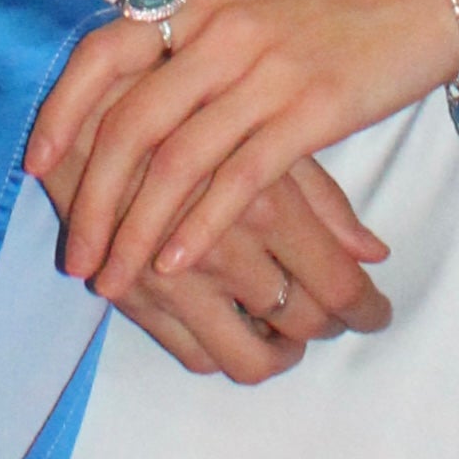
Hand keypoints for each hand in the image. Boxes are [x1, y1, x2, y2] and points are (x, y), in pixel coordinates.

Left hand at [28, 0, 458, 313]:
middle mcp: (220, 30)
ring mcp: (266, 69)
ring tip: (114, 277)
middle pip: (130, 123)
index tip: (38, 167)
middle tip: (76, 257)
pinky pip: (238, 179)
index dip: (62, 111)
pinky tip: (176, 265)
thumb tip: (126, 116)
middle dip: (93, 199)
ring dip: (137, 229)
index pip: (102, 53)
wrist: (425, 1)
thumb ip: (191, 55)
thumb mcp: (248, 17)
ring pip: (177, 162)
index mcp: (197, 3)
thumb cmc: (333, 19)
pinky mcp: (312, 109)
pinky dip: (200, 228)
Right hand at [31, 139, 391, 384]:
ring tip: (284, 330)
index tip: (375, 311)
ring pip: (248, 358)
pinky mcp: (133, 297)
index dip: (368, 309)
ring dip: (277, 352)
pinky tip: (234, 324)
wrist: (82, 100)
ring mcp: (175, 281)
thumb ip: (322, 199)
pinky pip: (193, 354)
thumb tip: (373, 253)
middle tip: (334, 315)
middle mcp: (225, 250)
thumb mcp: (259, 132)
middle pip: (302, 324)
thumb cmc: (184, 104)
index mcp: (265, 203)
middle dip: (328, 327)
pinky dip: (223, 352)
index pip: (338, 286)